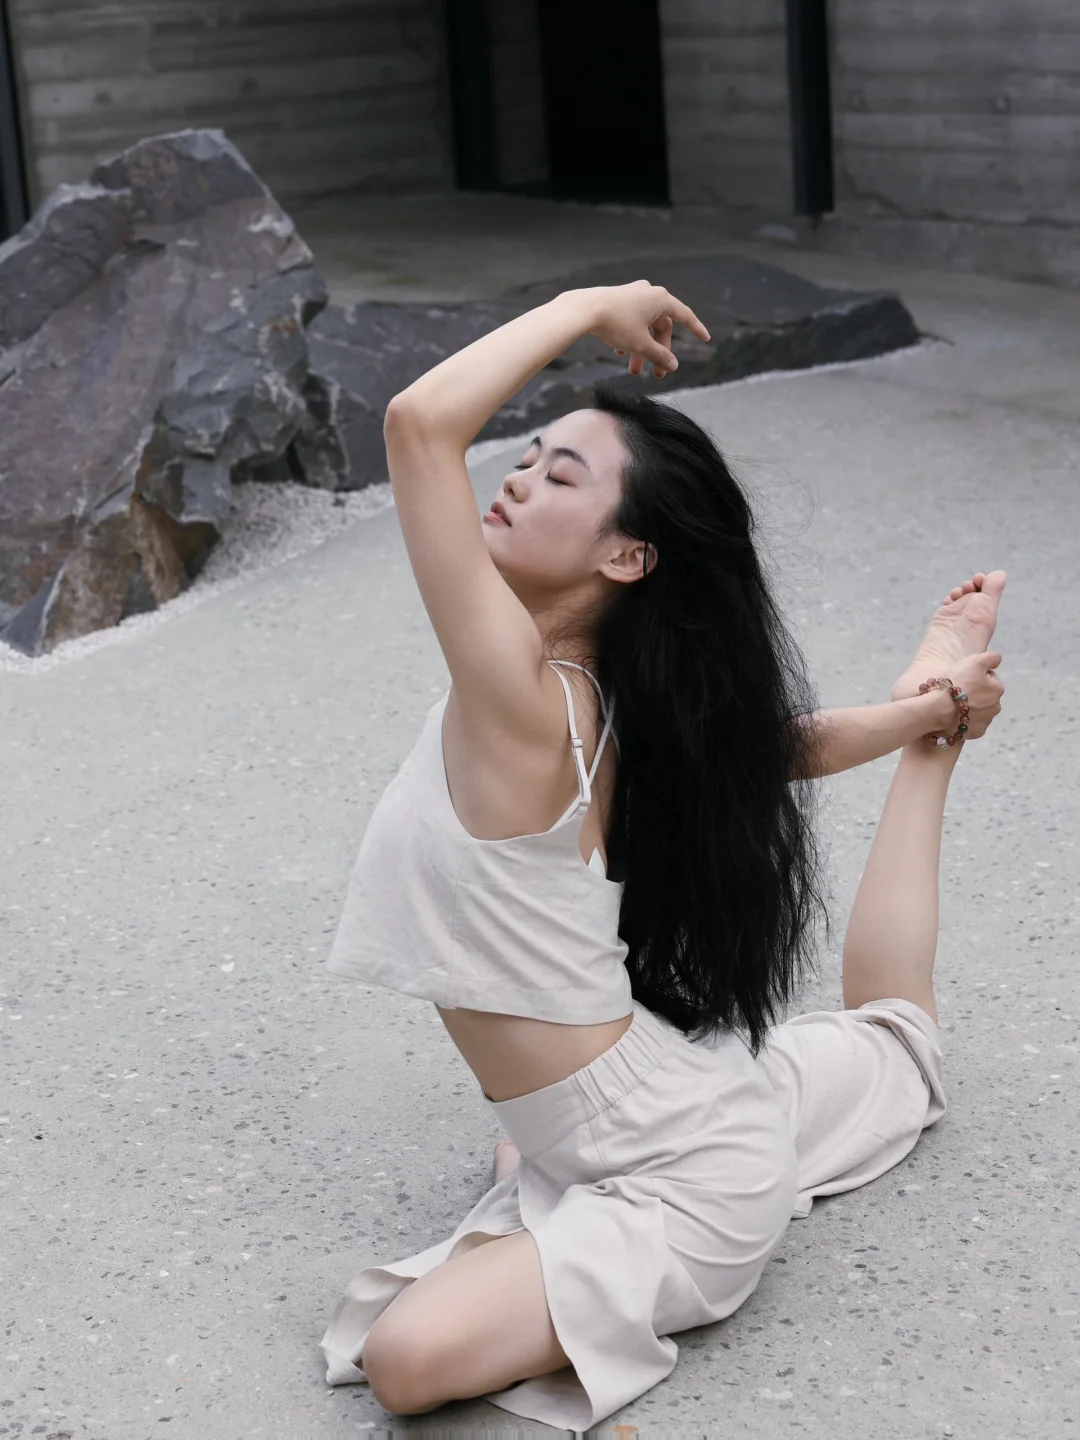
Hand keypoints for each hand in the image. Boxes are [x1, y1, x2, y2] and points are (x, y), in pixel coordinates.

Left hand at [580, 281, 710, 378]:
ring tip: (634, 371)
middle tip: (657, 375)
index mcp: (661, 299)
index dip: (696, 329)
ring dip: (642, 349)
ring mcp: (633, 294)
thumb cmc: (615, 324)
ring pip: (645, 326)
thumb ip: (659, 356)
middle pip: (661, 327)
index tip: (705, 339)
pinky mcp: (618, 299)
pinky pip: (631, 321)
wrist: (583, 309)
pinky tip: (620, 353)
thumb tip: (673, 366)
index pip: (685, 316)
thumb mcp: (641, 344)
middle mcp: (649, 292)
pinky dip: (630, 338)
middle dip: (658, 352)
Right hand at [939, 650, 1004, 739]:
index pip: (989, 678)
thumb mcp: (975, 661)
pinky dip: (966, 720)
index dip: (975, 676)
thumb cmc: (957, 683)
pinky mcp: (976, 732)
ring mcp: (986, 721)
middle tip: (958, 690)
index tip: (964, 678)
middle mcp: (996, 706)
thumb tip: (998, 659)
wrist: (939, 709)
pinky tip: (955, 716)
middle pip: (985, 695)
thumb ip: (991, 657)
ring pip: (979, 710)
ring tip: (954, 703)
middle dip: (975, 693)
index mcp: (998, 689)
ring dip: (970, 707)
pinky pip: (972, 724)